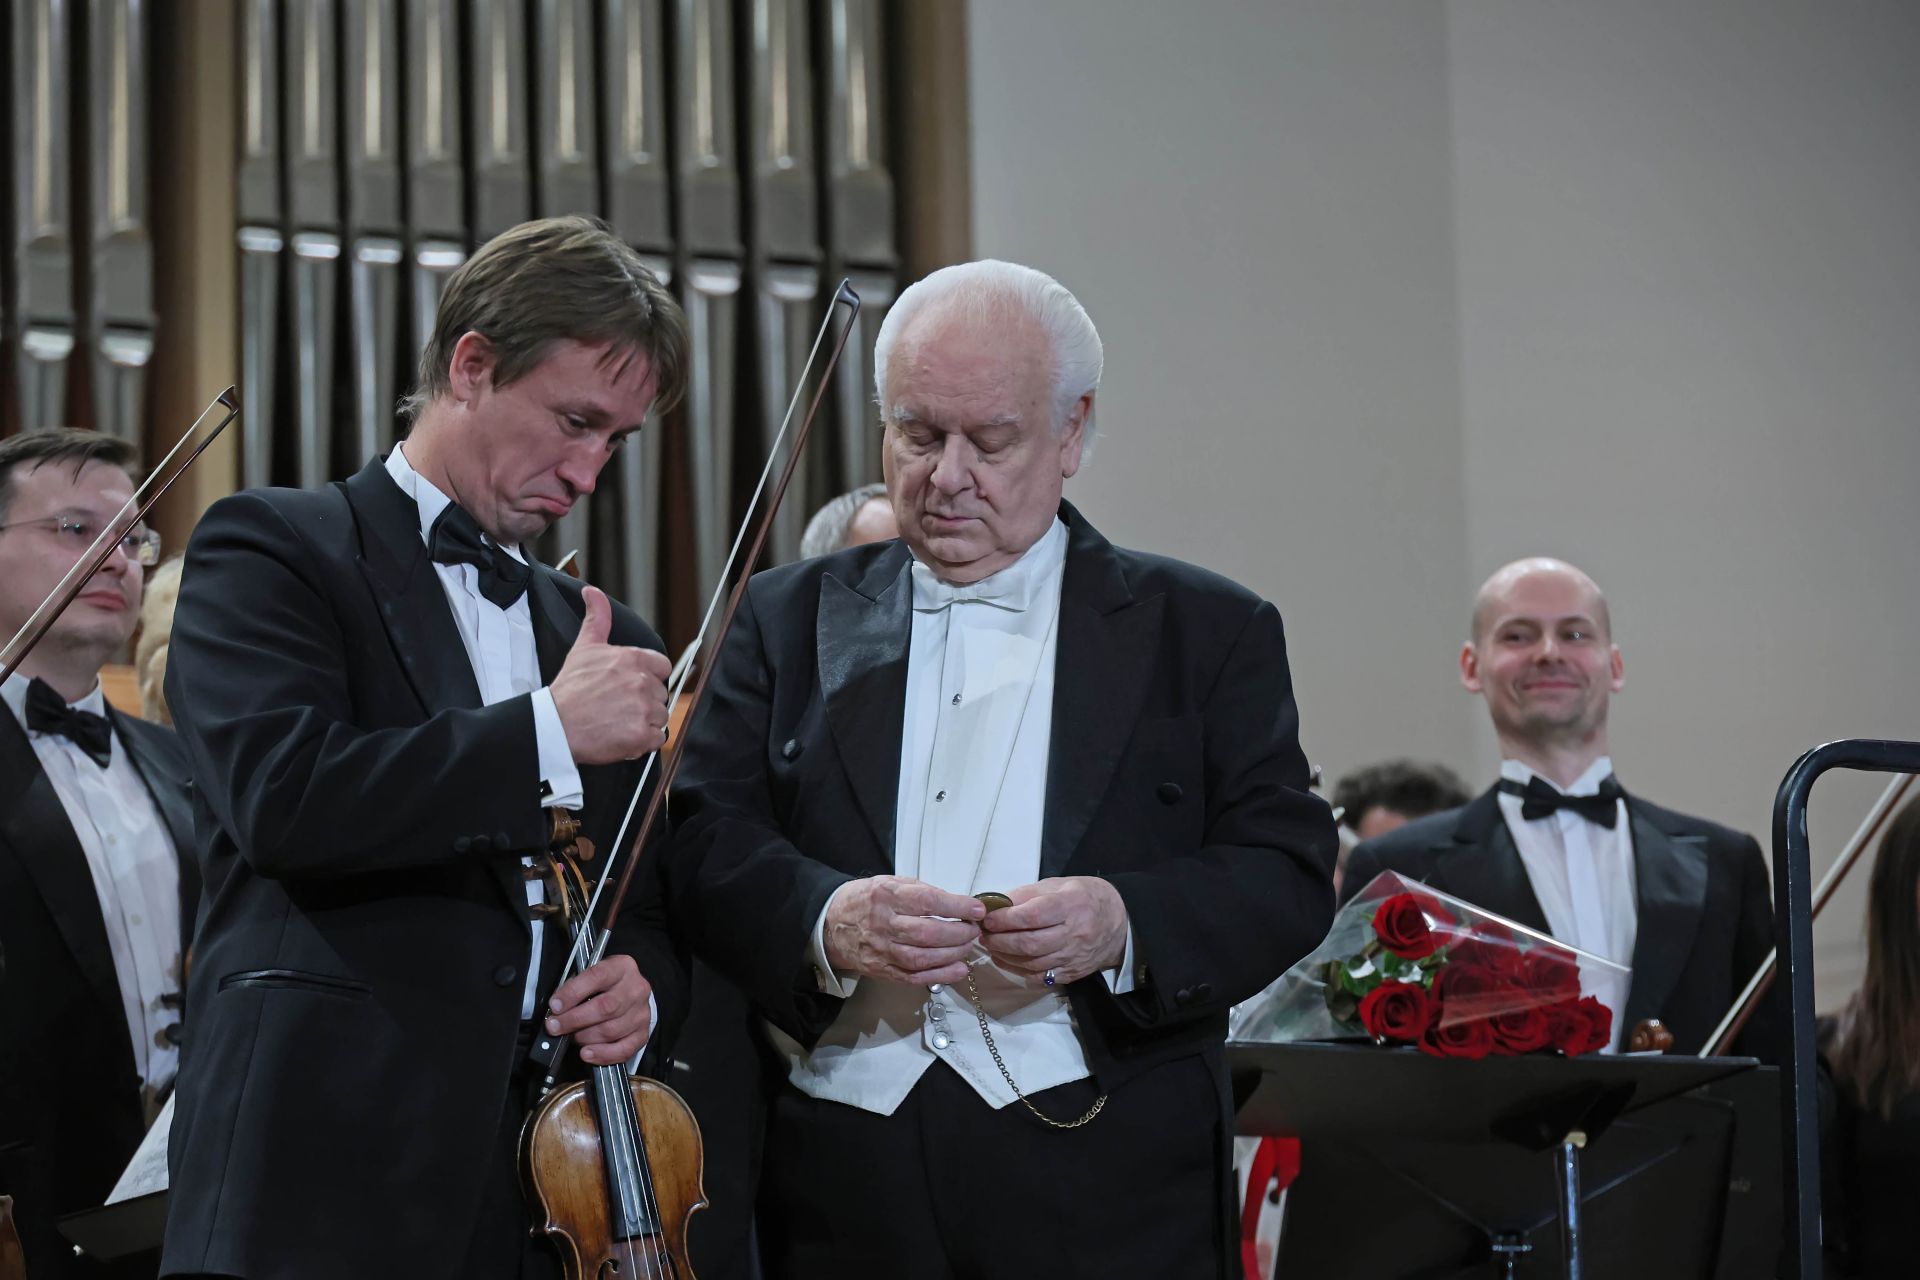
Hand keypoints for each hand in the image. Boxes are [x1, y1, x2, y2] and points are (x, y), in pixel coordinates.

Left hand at [545, 954, 653, 1065]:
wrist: (630, 995)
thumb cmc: (604, 986)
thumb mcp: (590, 976)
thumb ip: (575, 988)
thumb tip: (557, 1009)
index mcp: (622, 967)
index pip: (597, 977)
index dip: (573, 992)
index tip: (555, 1006)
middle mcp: (636, 989)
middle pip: (606, 1007)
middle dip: (575, 1020)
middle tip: (555, 1026)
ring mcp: (642, 1013)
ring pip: (611, 1030)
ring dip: (585, 1037)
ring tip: (571, 1037)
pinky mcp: (643, 1034)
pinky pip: (623, 1049)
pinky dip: (602, 1055)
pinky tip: (587, 1053)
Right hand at [549, 585, 671, 764]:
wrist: (554, 725)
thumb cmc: (568, 690)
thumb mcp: (584, 647)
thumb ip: (597, 617)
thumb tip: (592, 592)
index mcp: (632, 659)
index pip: (662, 667)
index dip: (647, 678)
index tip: (630, 686)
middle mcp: (641, 682)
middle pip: (660, 694)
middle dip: (643, 702)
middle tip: (617, 706)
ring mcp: (643, 709)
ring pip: (660, 717)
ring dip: (643, 722)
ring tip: (617, 721)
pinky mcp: (641, 735)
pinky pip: (656, 739)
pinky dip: (642, 742)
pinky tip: (622, 735)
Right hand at [823, 876, 985, 985]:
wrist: (831, 923)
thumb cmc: (867, 899)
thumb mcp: (891, 882)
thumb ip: (921, 892)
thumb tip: (958, 904)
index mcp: (886, 896)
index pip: (927, 901)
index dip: (957, 906)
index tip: (977, 909)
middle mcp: (883, 924)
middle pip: (928, 933)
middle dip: (959, 933)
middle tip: (974, 930)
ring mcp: (881, 950)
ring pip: (922, 958)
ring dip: (953, 955)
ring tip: (968, 947)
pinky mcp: (882, 970)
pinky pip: (914, 977)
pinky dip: (940, 976)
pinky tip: (959, 970)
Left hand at [980, 876, 1128, 986]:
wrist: (1118, 923)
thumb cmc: (1084, 897)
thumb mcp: (1058, 885)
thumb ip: (1027, 894)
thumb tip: (994, 904)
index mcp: (1070, 905)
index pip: (1034, 916)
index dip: (1006, 919)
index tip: (987, 918)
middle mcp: (1073, 933)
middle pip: (1030, 943)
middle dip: (1000, 940)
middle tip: (983, 934)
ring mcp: (1073, 957)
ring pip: (1032, 963)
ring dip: (1005, 956)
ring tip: (991, 945)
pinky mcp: (1071, 974)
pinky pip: (1040, 978)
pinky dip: (1018, 971)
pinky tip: (1006, 960)